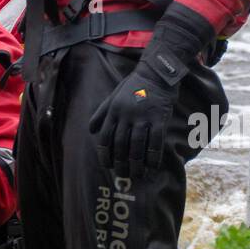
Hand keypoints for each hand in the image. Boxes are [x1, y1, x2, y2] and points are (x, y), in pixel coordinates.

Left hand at [88, 44, 186, 179]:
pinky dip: (153, 156)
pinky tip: (153, 167)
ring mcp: (142, 117)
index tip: (106, 166)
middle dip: (120, 163)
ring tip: (137, 176)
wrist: (156, 73)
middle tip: (122, 175)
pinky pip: (155, 142)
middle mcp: (126, 115)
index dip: (104, 154)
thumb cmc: (133, 86)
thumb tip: (90, 130)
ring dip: (136, 164)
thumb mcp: (113, 96)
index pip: (105, 137)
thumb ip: (101, 113)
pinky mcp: (158, 118)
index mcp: (113, 110)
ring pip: (137, 146)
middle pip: (120, 144)